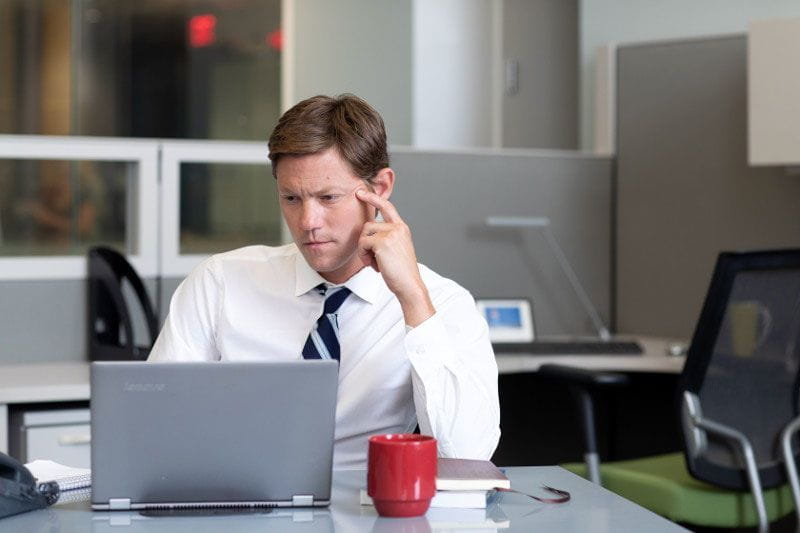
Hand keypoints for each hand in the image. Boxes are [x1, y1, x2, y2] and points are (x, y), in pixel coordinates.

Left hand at [356, 189, 434, 326]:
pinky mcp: (382, 242)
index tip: (361, 192)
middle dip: (365, 243)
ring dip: (364, 251)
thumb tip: (366, 233)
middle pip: (368, 225)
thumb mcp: (395, 250)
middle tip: (372, 259)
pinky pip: (362, 244)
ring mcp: (391, 233)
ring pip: (364, 235)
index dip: (373, 198)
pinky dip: (364, 256)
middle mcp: (398, 228)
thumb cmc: (400, 272)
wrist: (409, 285)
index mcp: (402, 228)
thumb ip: (385, 238)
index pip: (387, 206)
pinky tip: (375, 266)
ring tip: (375, 263)